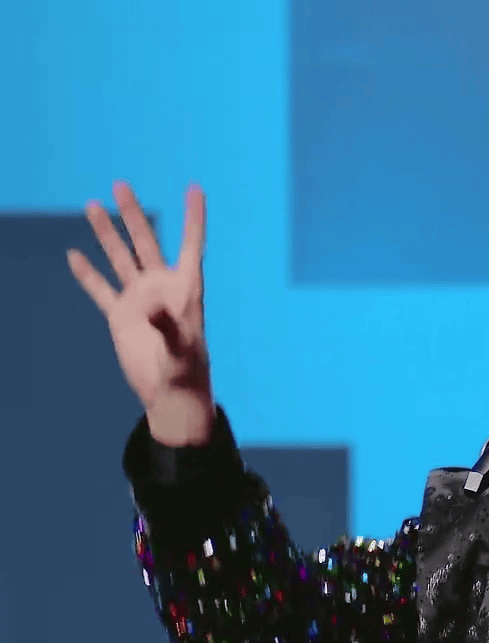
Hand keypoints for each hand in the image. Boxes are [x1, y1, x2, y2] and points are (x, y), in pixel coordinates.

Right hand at [67, 181, 214, 445]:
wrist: (170, 393)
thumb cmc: (186, 371)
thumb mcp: (180, 350)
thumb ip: (169, 327)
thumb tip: (152, 310)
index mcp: (187, 288)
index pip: (192, 243)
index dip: (194, 216)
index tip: (195, 188)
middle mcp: (162, 287)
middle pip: (147, 242)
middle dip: (133, 214)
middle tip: (120, 184)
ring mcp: (140, 299)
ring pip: (121, 258)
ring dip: (108, 234)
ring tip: (93, 205)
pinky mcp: (121, 316)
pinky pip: (101, 289)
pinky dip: (87, 273)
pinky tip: (75, 254)